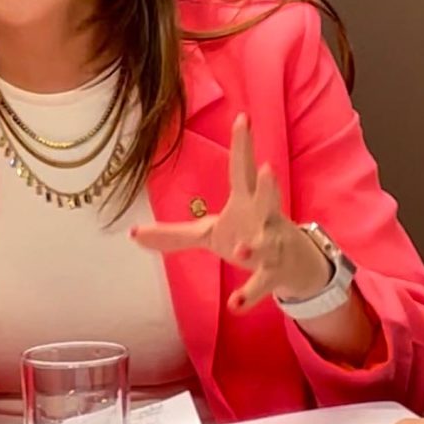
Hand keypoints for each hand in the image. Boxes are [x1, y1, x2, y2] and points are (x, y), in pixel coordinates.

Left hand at [131, 113, 332, 312]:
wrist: (293, 268)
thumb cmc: (247, 236)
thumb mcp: (208, 233)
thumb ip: (172, 234)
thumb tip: (131, 233)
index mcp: (246, 202)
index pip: (242, 168)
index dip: (243, 143)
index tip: (243, 117)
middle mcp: (264, 219)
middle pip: (267, 198)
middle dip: (268, 184)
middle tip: (267, 166)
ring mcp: (272, 247)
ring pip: (267, 244)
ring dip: (254, 248)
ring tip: (241, 252)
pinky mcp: (274, 275)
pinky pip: (261, 285)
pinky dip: (248, 295)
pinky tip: (233, 306)